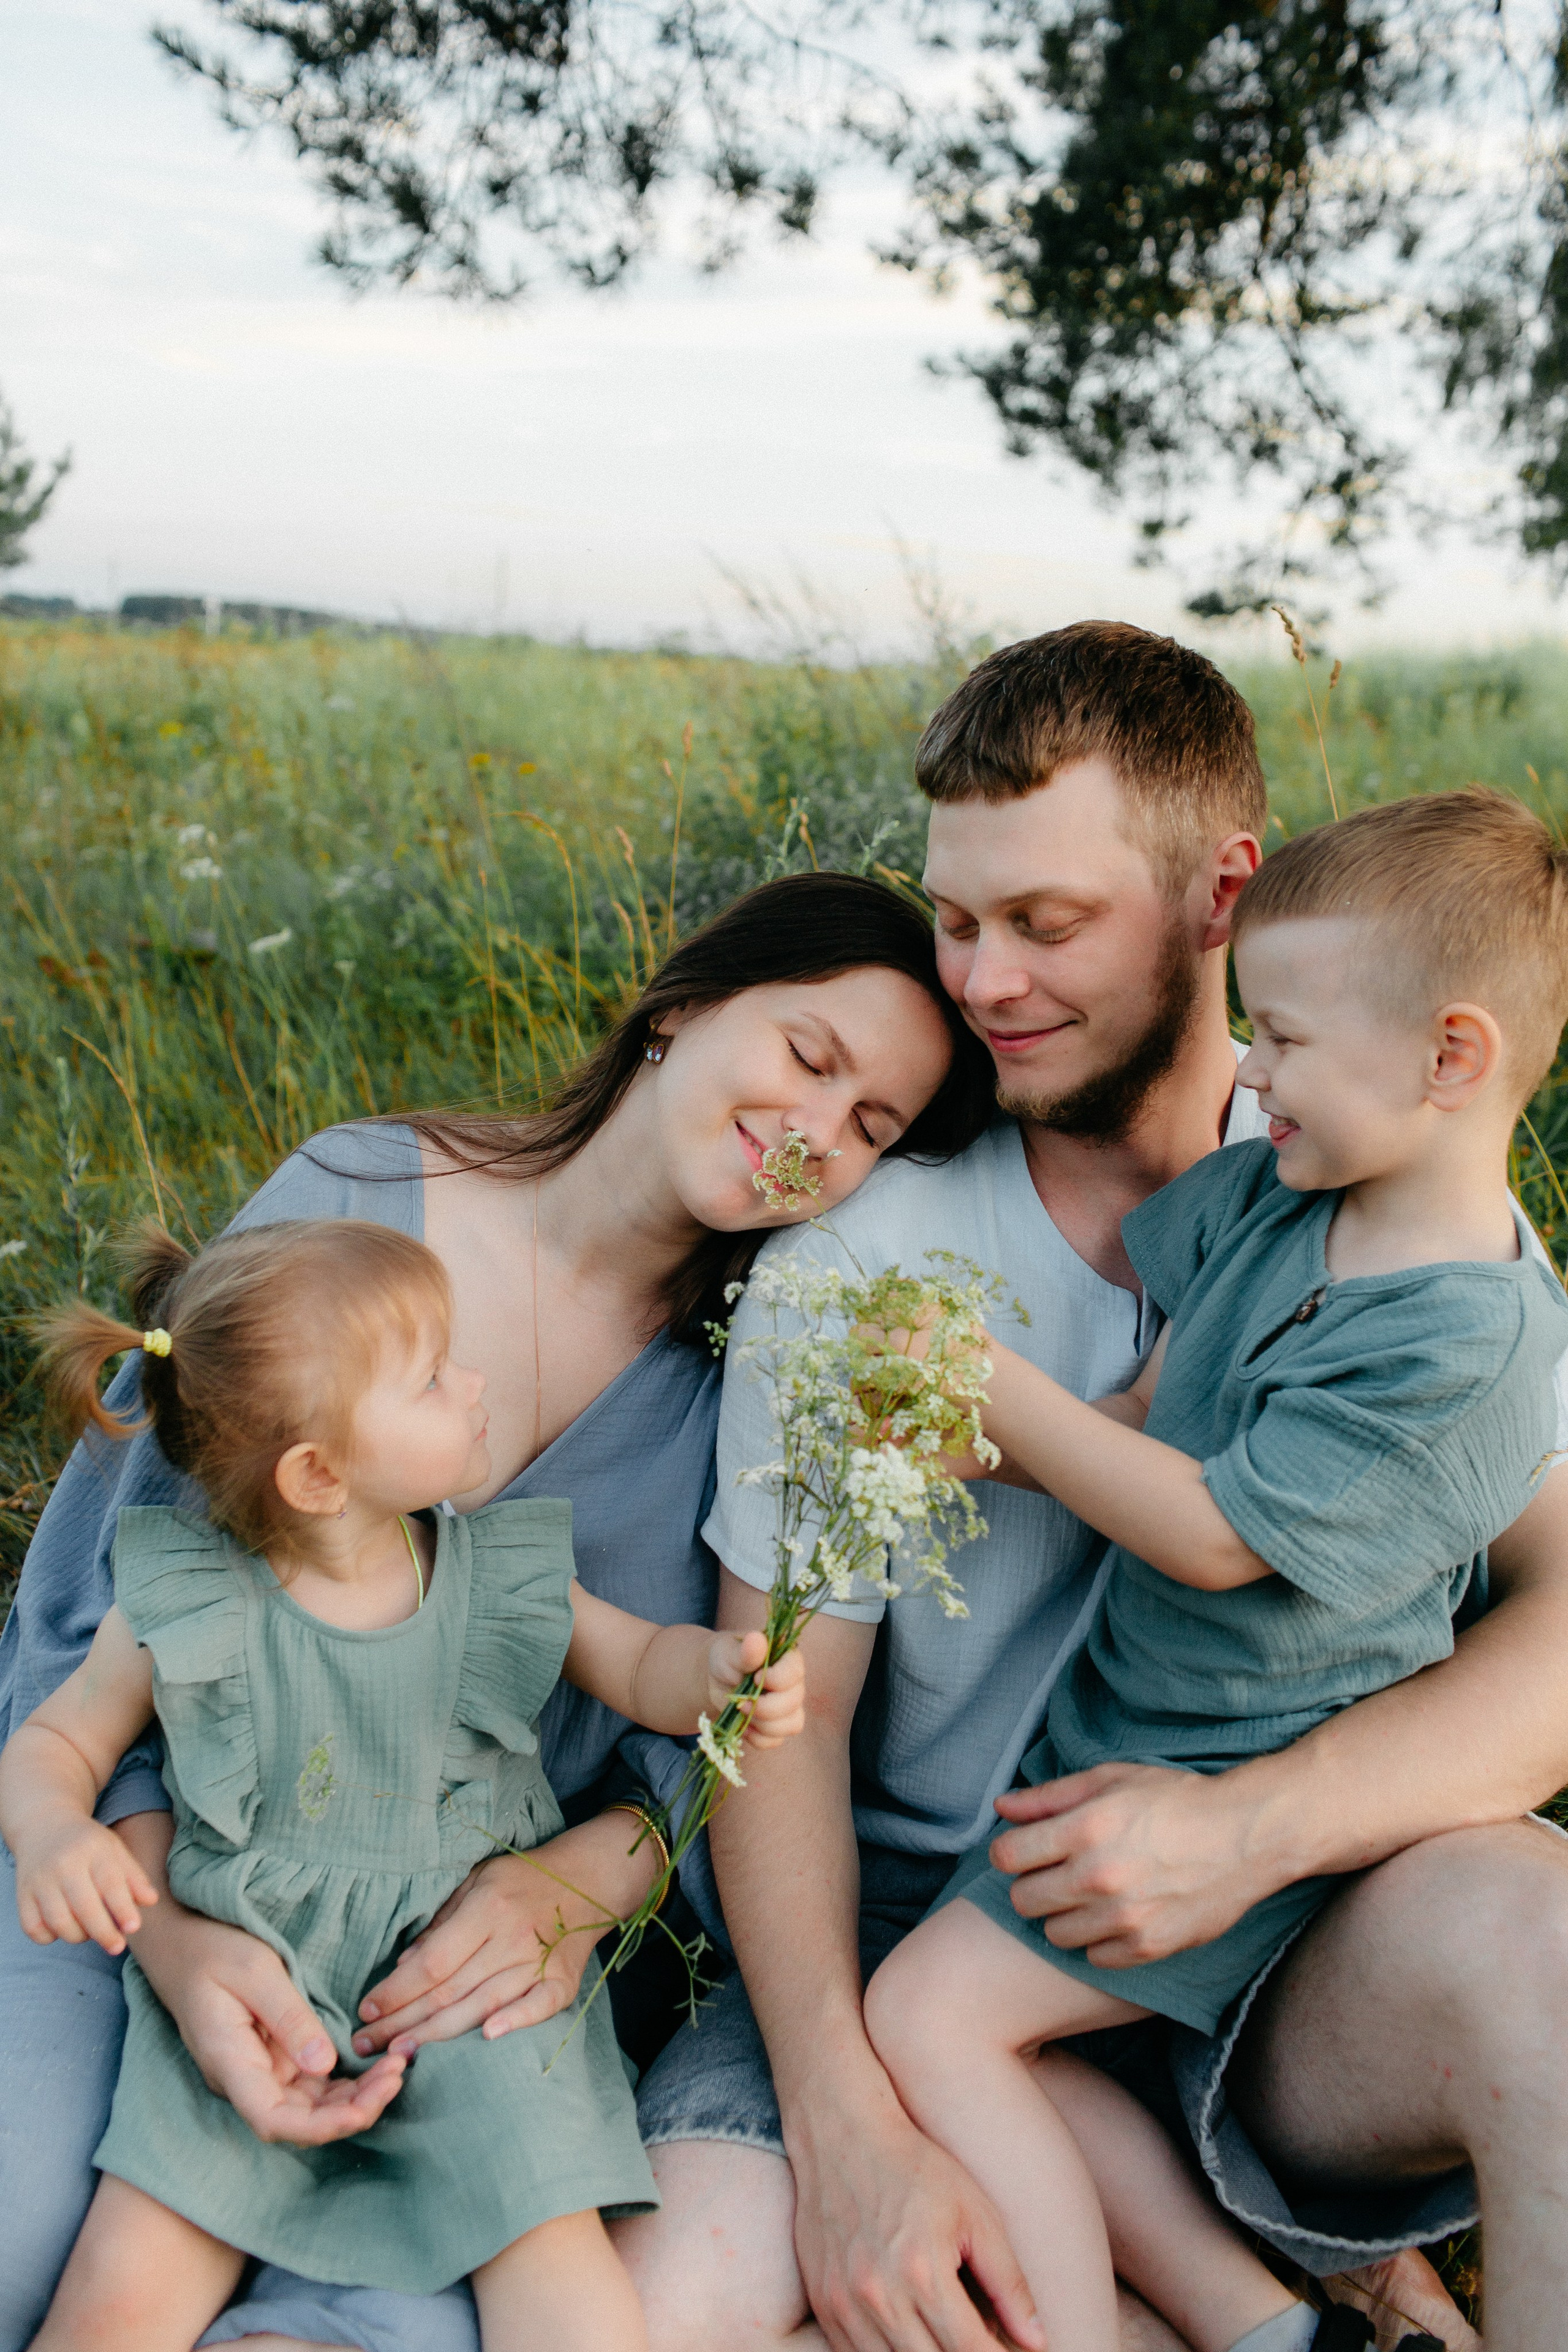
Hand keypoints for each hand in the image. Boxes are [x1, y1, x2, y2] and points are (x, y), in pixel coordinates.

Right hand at [15, 1811, 159, 1954]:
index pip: (109, 1882)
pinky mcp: (22, 1895)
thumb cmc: (88, 1844)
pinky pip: (34, 1929)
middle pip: (84, 1907)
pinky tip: (63, 1928)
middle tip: (118, 1947)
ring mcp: (39, 1880)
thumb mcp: (115, 1850)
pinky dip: (50, 1936)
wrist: (44, 1827)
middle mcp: (63, 1864)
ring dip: (79, 1936)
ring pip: (59, 1922)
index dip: (123, 1908)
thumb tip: (151, 1901)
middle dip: (103, 1933)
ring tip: (91, 1931)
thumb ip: (134, 1876)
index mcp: (92, 1849)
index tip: (134, 1927)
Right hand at [135, 1901, 405, 2144]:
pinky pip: (310, 2085)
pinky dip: (344, 2083)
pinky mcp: (271, 2060)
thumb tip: (326, 2065)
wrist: (183, 1942)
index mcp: (230, 2062)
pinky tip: (376, 2066)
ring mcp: (257, 2072)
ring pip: (309, 2107)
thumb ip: (290, 2018)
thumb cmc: (213, 1949)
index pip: (274, 2120)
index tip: (366, 2108)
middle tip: (398, 2072)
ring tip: (397, 2067)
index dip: (322, 2126)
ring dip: (354, 2097)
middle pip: (299, 2121)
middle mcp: (242, 2079)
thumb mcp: (255, 1971)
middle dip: (352, 2109)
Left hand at [352, 1810, 656, 2054]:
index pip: (432, 1961)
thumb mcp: (476, 1881)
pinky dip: (515, 2021)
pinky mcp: (564, 1981)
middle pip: (449, 1990)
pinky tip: (486, 2038)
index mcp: (486, 1908)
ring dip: (438, 2035)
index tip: (366, 2009)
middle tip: (366, 2044)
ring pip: (482, 2005)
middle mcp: (511, 1936)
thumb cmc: (521, 1880)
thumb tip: (404, 1966)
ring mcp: (540, 1961)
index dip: (396, 1989)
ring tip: (400, 2054)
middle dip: (402, 2021)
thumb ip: (441, 1923)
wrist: (588, 1880)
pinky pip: (538, 2006)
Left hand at [708, 1630, 806, 1751]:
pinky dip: (757, 1738)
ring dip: (763, 1724)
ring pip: (791, 1724)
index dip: (776, 1680)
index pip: (795, 1671)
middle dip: (765, 1707)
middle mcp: (794, 1683)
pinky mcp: (778, 1725)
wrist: (716, 1679)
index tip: (753, 1678)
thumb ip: (745, 1651)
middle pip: (794, 1702)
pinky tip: (744, 1726)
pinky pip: (776, 1740)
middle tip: (742, 1702)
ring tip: (742, 1712)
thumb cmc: (726, 1659)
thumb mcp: (729, 1652)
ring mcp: (789, 1706)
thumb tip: (757, 1639)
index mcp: (787, 1658)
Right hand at [789, 2076, 1043, 2351]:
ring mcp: (843, 2303)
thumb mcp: (976, 2214)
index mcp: (923, 2271)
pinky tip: (911, 2337)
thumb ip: (1008, 2283)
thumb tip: (1038, 2342)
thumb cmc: (917, 2169)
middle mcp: (879, 2295)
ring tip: (947, 2337)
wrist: (842, 2134)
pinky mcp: (823, 2304)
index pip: (971, 2351)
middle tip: (981, 2341)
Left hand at [990, 1761, 1277, 1965]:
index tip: (1027, 1849)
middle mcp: (1098, 1876)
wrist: (1245, 1835)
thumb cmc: (1175, 1800)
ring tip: (1091, 1892)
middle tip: (1058, 1871)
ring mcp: (1124, 1916)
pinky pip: (1094, 1957)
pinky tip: (1118, 1914)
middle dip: (1032, 1884)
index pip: (1007, 1857)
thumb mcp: (1111, 1779)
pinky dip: (1099, 1939)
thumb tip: (1001, 1808)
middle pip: (1024, 1900)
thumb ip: (1050, 1796)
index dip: (1011, 1852)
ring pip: (1054, 1934)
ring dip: (1065, 1914)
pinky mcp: (1148, 1946)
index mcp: (1084, 1828)